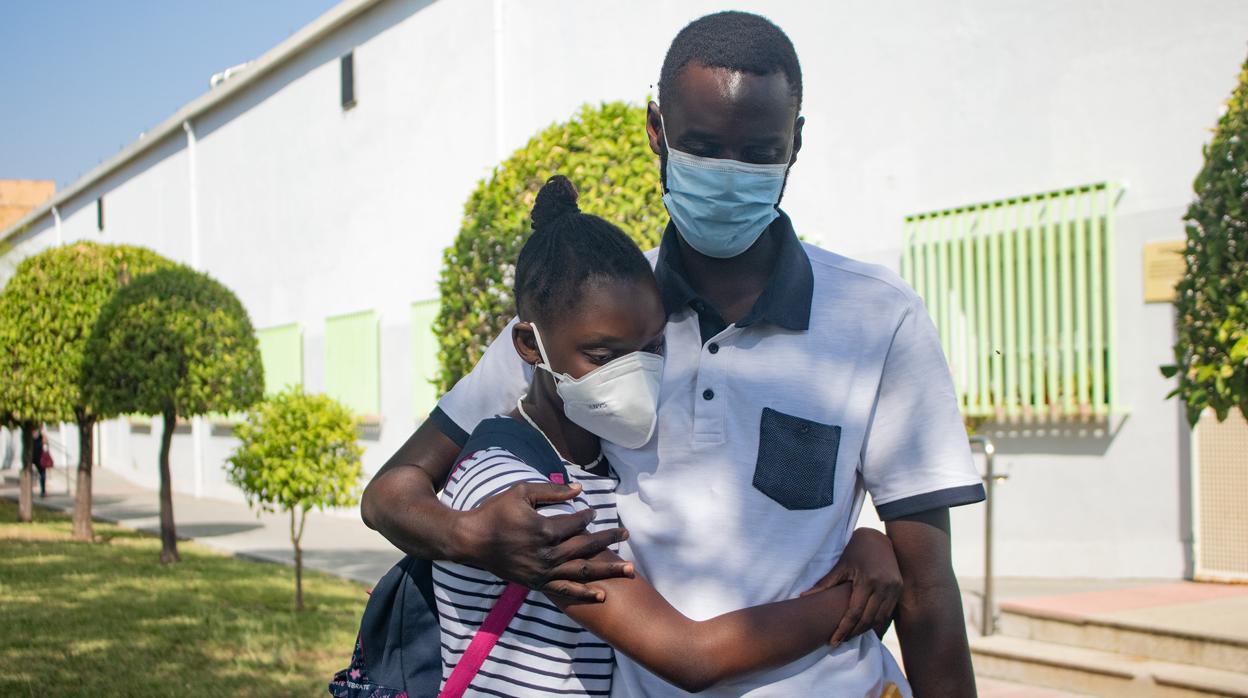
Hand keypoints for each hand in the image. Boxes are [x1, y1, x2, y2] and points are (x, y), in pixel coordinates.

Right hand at [456, 481, 632, 601]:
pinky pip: (565, 590)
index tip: (593, 512)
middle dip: (609, 540)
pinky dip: (584, 594)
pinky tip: (602, 595)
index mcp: (545, 530)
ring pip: (582, 571)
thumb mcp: (522, 492)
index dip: (587, 516)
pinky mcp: (537, 583)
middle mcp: (548, 554)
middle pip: (586, 547)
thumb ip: (552, 491)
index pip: (577, 523)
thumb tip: (580, 489)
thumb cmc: (495, 512)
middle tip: (627, 534)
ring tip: (630, 570)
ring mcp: (543, 571)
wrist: (471, 541)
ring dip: (607, 570)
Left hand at [802, 527, 901, 645]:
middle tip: (840, 641)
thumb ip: (824, 584)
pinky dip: (877, 622)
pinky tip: (866, 627)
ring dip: (866, 630)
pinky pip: (888, 613)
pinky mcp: (899, 589)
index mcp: (867, 581)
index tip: (833, 641)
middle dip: (853, 633)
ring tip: (851, 636)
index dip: (843, 629)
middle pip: (868, 620)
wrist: (878, 539)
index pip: (854, 613)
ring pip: (880, 619)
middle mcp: (883, 587)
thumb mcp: (840, 566)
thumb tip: (803, 596)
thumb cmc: (855, 551)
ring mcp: (894, 589)